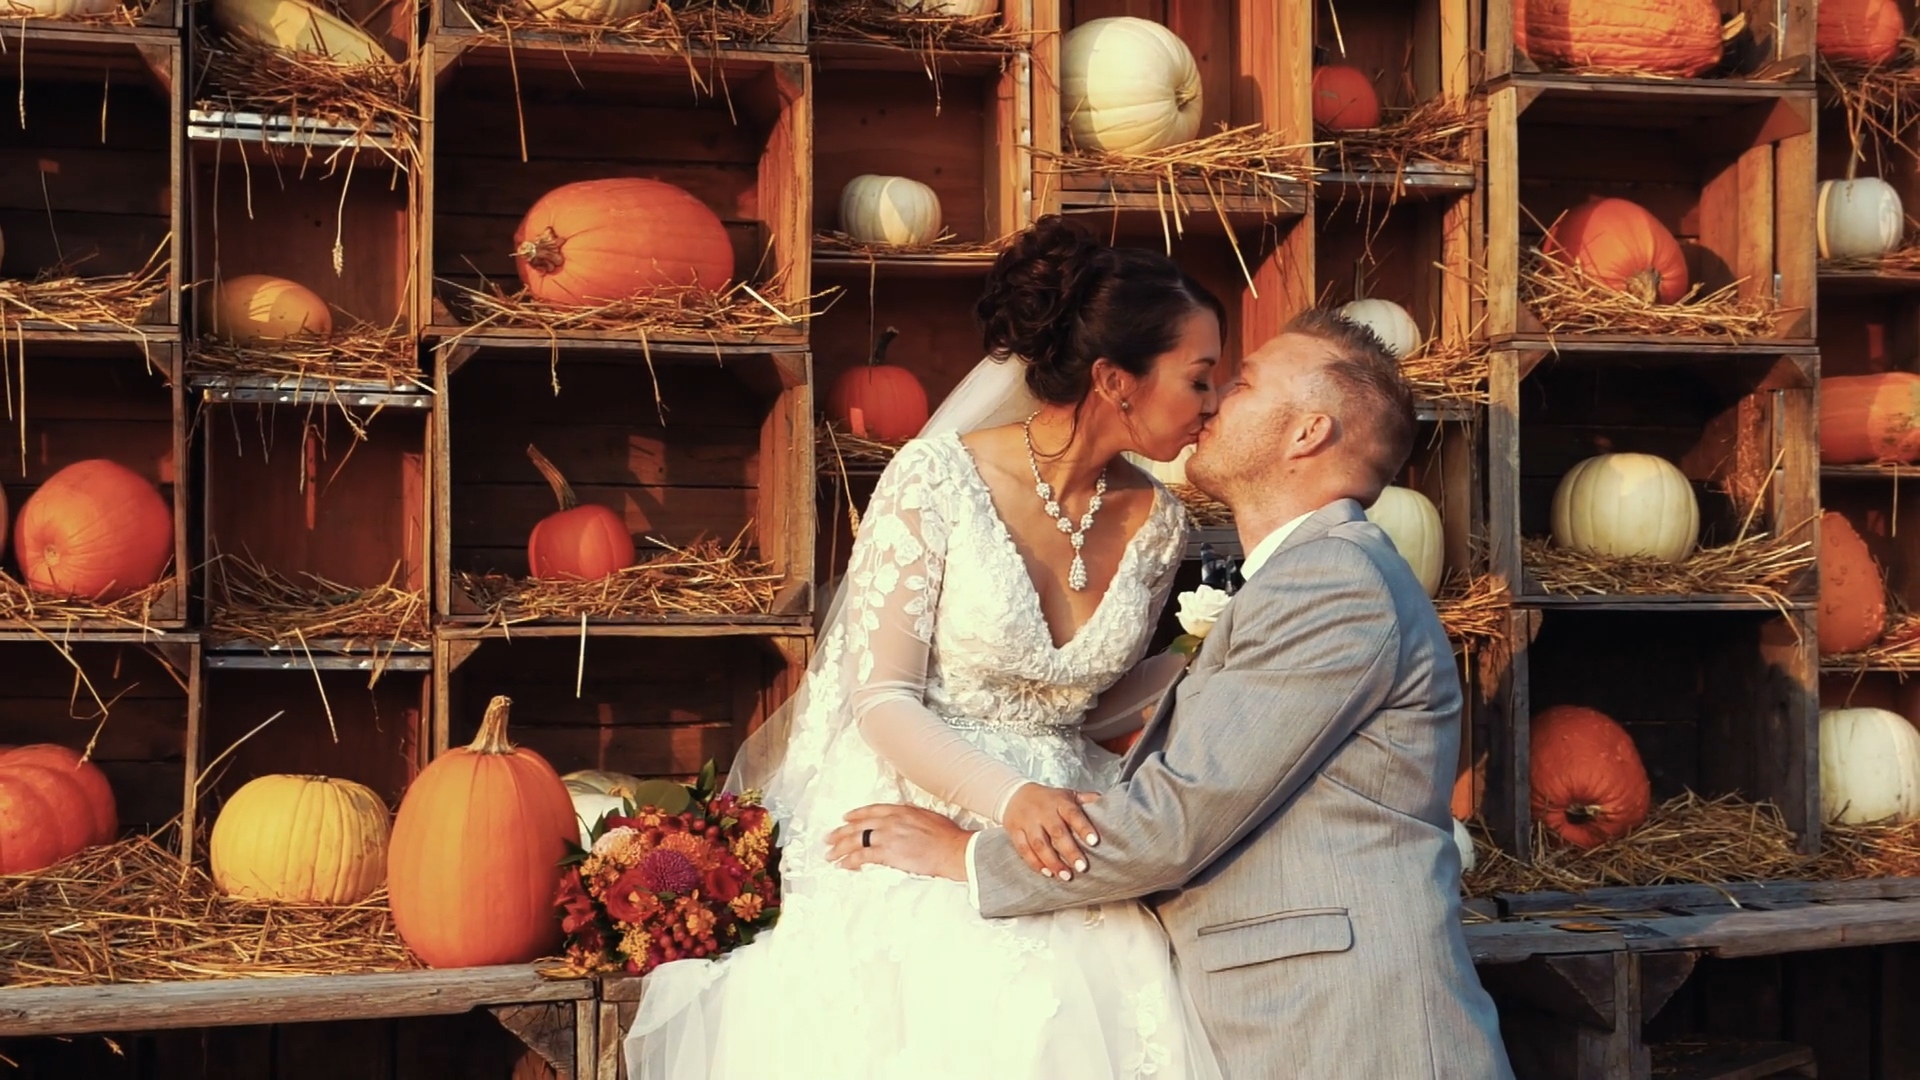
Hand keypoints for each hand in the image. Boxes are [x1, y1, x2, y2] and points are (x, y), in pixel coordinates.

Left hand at [826, 804, 971, 880]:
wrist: (953, 850)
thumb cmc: (948, 837)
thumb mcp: (930, 817)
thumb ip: (913, 817)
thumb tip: (908, 819)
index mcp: (901, 810)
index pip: (872, 810)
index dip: (857, 814)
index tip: (846, 818)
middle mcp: (891, 821)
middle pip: (859, 825)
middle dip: (841, 832)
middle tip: (829, 838)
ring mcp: (887, 836)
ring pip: (856, 840)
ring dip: (840, 848)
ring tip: (830, 855)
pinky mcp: (887, 853)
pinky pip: (862, 856)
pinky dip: (850, 861)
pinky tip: (843, 865)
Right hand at [999, 784, 1102, 880]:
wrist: (1014, 794)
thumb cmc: (1048, 799)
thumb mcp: (1067, 794)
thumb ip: (1086, 800)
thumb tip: (1107, 804)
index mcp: (1059, 802)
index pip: (1073, 814)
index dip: (1084, 827)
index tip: (1094, 841)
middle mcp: (1043, 812)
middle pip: (1056, 832)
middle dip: (1070, 851)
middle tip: (1082, 867)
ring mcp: (1028, 822)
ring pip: (1039, 844)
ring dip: (1052, 861)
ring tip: (1065, 875)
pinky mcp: (1015, 832)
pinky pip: (1023, 849)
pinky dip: (1035, 863)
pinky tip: (1047, 872)